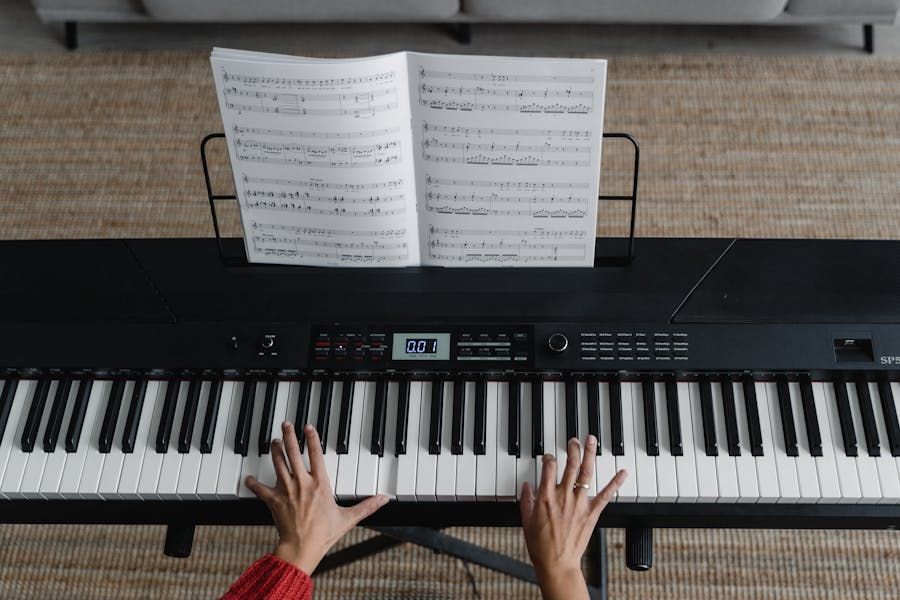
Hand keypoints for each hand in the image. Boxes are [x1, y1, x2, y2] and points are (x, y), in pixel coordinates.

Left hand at [245, 422, 388, 574]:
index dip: (311, 439)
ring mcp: (286, 491)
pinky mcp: (274, 501)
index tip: (308, 427)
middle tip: (285, 424)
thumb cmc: (324, 534)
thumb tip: (384, 499)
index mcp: (320, 485)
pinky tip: (248, 477)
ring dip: (274, 451)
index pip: (315, 455)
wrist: (301, 547)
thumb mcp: (348, 518)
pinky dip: (253, 483)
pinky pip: (260, 489)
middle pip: (293, 454)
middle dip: (288, 436)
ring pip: (278, 465)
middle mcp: (302, 484)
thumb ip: (367, 506)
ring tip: (273, 441)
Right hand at [520, 435, 626, 599]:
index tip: (549, 456)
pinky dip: (615, 483)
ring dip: (589, 454)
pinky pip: (605, 495)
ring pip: (586, 473)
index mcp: (545, 496)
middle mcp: (563, 496)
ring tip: (592, 441)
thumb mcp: (526, 520)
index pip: (549, 467)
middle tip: (574, 440)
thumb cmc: (540, 545)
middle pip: (570, 464)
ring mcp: (579, 503)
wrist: (557, 563)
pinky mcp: (592, 513)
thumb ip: (526, 500)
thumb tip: (525, 486)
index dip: (549, 457)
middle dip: (572, 448)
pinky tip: (623, 473)